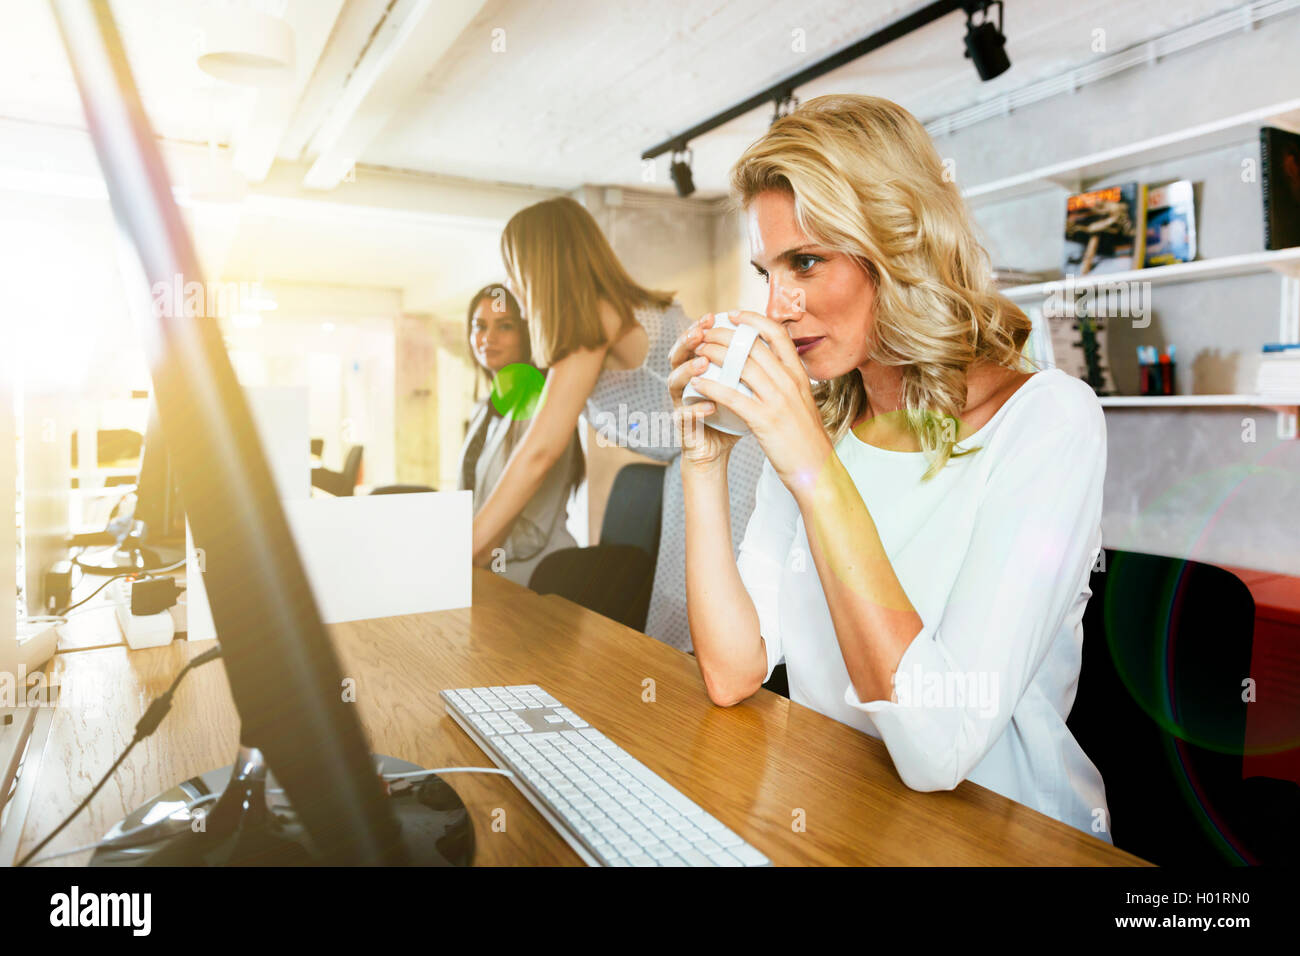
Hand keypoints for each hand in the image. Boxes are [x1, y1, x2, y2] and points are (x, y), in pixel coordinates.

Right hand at [668, 313, 741, 470]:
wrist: (719, 450)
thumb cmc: (733, 415)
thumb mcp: (743, 386)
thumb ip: (750, 365)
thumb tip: (774, 337)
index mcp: (699, 368)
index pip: (697, 341)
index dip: (704, 326)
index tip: (719, 315)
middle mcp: (685, 382)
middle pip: (678, 354)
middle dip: (688, 340)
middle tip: (701, 332)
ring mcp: (680, 403)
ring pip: (674, 381)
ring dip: (688, 370)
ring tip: (703, 363)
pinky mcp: (682, 426)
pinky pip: (683, 415)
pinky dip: (695, 410)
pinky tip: (711, 405)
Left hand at [687, 310, 832, 487]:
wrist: (817, 469)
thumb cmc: (806, 438)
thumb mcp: (802, 402)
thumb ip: (788, 382)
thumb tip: (771, 365)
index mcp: (799, 375)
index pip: (778, 334)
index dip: (754, 319)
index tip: (734, 314)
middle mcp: (790, 382)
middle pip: (753, 346)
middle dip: (725, 334)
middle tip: (705, 332)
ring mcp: (778, 400)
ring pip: (742, 366)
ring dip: (715, 355)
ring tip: (697, 352)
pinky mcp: (765, 420)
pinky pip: (733, 396)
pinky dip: (712, 386)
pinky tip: (697, 383)